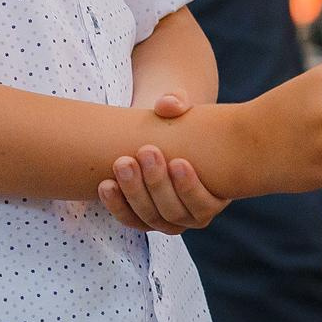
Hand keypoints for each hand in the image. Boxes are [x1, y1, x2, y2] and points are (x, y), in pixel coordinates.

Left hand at [98, 104, 228, 235]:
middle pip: (174, 212)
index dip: (190, 188)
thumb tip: (168, 104)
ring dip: (134, 193)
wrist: (159, 134)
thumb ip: (178, 101)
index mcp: (215, 195)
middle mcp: (192, 215)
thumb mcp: (182, 107)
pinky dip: (116, 204)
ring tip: (122, 163)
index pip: (203, 205)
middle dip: (158, 184)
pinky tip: (106, 185)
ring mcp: (166, 220)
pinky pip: (129, 218)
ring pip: (150, 218)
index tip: (178, 161)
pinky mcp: (141, 218)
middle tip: (146, 151)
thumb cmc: (180, 121)